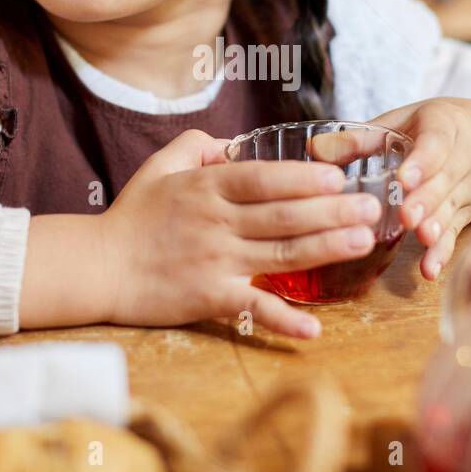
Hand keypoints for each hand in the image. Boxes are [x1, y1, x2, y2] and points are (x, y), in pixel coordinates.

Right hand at [100, 129, 383, 338]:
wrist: (97, 267)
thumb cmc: (131, 217)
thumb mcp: (159, 167)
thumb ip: (196, 146)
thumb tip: (230, 142)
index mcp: (207, 187)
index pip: (264, 178)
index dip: (303, 177)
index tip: (338, 176)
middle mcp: (216, 221)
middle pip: (284, 215)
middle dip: (333, 211)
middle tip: (374, 207)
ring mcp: (215, 261)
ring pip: (281, 253)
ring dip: (327, 249)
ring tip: (363, 242)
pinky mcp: (209, 297)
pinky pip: (253, 307)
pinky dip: (284, 320)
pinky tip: (314, 329)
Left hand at [360, 98, 470, 280]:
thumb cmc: (442, 127)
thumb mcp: (405, 120)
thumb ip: (362, 137)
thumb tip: (315, 150)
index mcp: (444, 127)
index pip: (436, 143)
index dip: (423, 162)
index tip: (405, 178)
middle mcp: (463, 158)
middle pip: (445, 181)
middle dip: (427, 200)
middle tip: (408, 217)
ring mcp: (468, 189)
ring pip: (453, 208)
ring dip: (437, 226)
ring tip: (422, 239)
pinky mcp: (467, 214)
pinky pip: (457, 233)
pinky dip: (444, 252)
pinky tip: (430, 270)